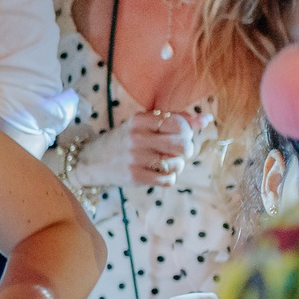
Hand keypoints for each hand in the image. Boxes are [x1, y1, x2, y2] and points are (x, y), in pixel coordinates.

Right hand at [69, 110, 201, 190]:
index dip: (187, 130)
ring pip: (176, 163)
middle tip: (180, 151)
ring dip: (178, 165)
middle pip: (181, 144)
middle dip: (187, 149)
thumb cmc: (125, 140)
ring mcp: (135, 158)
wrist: (92, 161)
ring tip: (168, 162)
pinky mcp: (135, 177)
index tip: (181, 134)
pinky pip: (167, 179)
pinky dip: (170, 177)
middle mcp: (137, 138)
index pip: (178, 123)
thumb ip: (176, 118)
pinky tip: (161, 173)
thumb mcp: (145, 124)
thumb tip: (207, 120)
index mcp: (139, 120)